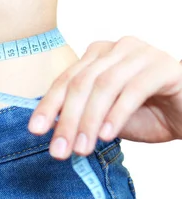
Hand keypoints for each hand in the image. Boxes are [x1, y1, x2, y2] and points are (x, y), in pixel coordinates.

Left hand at [28, 36, 181, 159]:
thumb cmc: (148, 114)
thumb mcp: (106, 118)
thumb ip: (81, 116)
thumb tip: (49, 127)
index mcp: (97, 55)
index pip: (65, 80)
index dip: (48, 106)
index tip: (34, 131)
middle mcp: (116, 48)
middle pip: (81, 83)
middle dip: (67, 120)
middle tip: (58, 150)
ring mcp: (140, 53)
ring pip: (104, 86)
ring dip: (89, 121)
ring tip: (82, 149)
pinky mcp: (163, 67)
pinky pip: (133, 90)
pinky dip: (116, 115)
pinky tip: (106, 136)